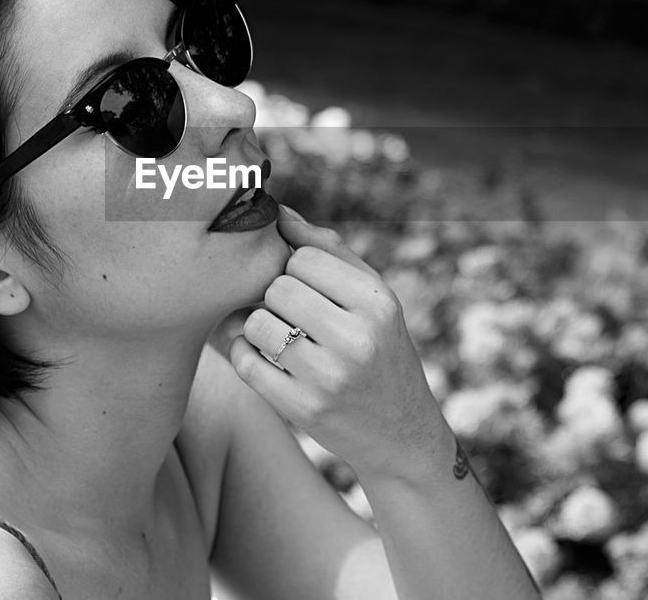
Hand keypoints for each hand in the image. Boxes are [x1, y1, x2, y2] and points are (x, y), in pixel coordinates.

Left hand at [228, 205, 448, 480]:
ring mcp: (329, 378)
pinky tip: (264, 358)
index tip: (305, 285)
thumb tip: (279, 213)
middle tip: (288, 312)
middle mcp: (358, 339)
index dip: (295, 267)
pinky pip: (246, 363)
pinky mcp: (303, 410)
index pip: (305, 257)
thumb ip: (330, 251)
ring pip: (256, 323)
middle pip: (277, 288)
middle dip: (275, 296)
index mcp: (378, 303)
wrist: (402, 434)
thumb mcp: (374, 298)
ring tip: (276, 333)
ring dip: (256, 325)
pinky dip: (245, 355)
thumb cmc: (380, 350)